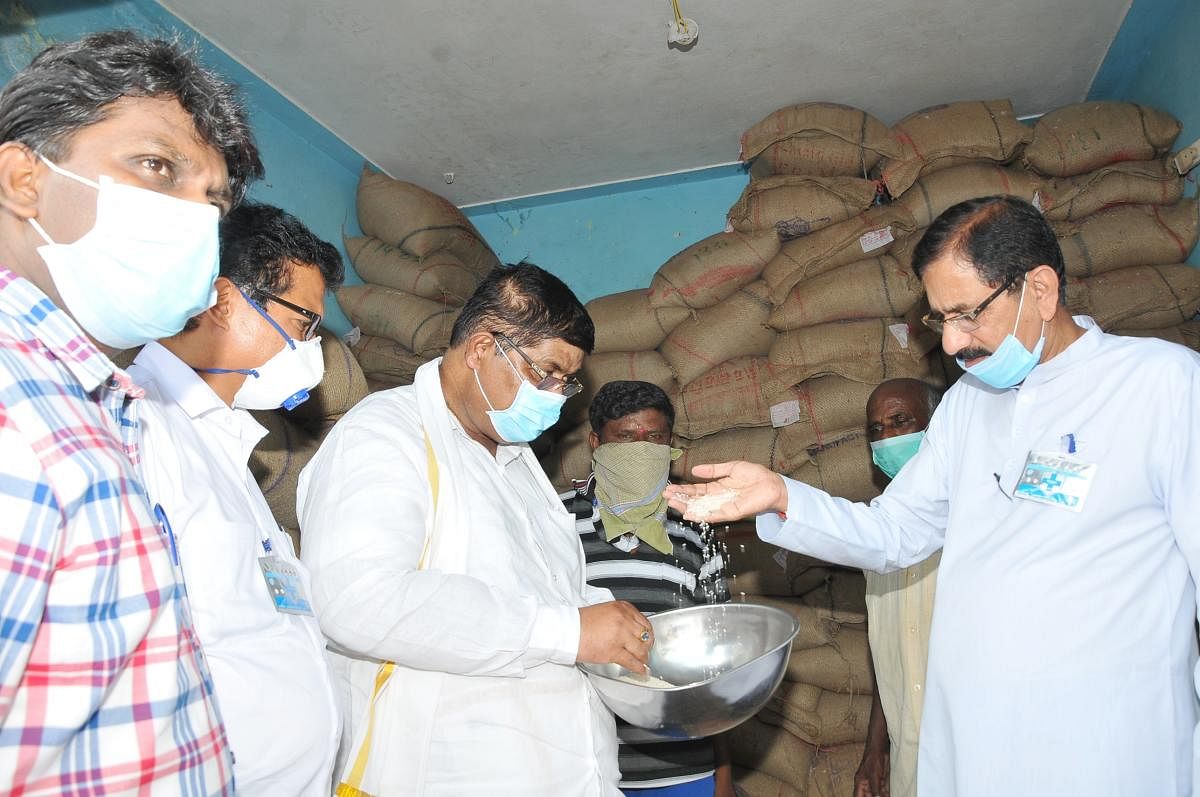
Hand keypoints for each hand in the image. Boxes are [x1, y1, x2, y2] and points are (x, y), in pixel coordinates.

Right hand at [577, 601, 653, 673]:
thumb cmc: (580, 622)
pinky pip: (632, 661)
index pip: (644, 621)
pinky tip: (641, 670)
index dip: (648, 632)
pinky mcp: (614, 651)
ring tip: (643, 661)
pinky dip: (639, 667)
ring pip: (641, 649)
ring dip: (644, 657)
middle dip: (647, 645)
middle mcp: (623, 620)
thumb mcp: (604, 611)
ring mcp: (620, 635)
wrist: (567, 630)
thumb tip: (630, 629)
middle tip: (646, 650)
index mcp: (621, 608)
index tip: (647, 638)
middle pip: (645, 635)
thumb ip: (619, 618)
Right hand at [663, 461, 788, 522]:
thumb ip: (714, 470)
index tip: (669, 488)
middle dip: (680, 499)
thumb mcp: (731, 467)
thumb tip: (695, 469)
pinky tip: (690, 514)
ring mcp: (723, 507)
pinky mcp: (731, 513)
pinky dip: (702, 516)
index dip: (683, 490)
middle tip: (666, 496)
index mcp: (717, 487)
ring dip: (686, 508)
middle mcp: (718, 499)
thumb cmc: (755, 476)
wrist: (772, 485)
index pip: (696, 490)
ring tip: (673, 504)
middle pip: (695, 500)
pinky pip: (714, 516)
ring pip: (701, 509)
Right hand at [853, 743, 889, 796]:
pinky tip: (888, 795)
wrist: (880, 747)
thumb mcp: (874, 775)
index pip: (858, 796)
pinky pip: (883, 790)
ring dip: (880, 796)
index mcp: (860, 782)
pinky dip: (885, 794)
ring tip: (885, 796)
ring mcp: (874, 782)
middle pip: (868, 796)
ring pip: (876, 794)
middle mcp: (866, 783)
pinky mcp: (881, 780)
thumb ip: (875, 788)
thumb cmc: (873, 757)